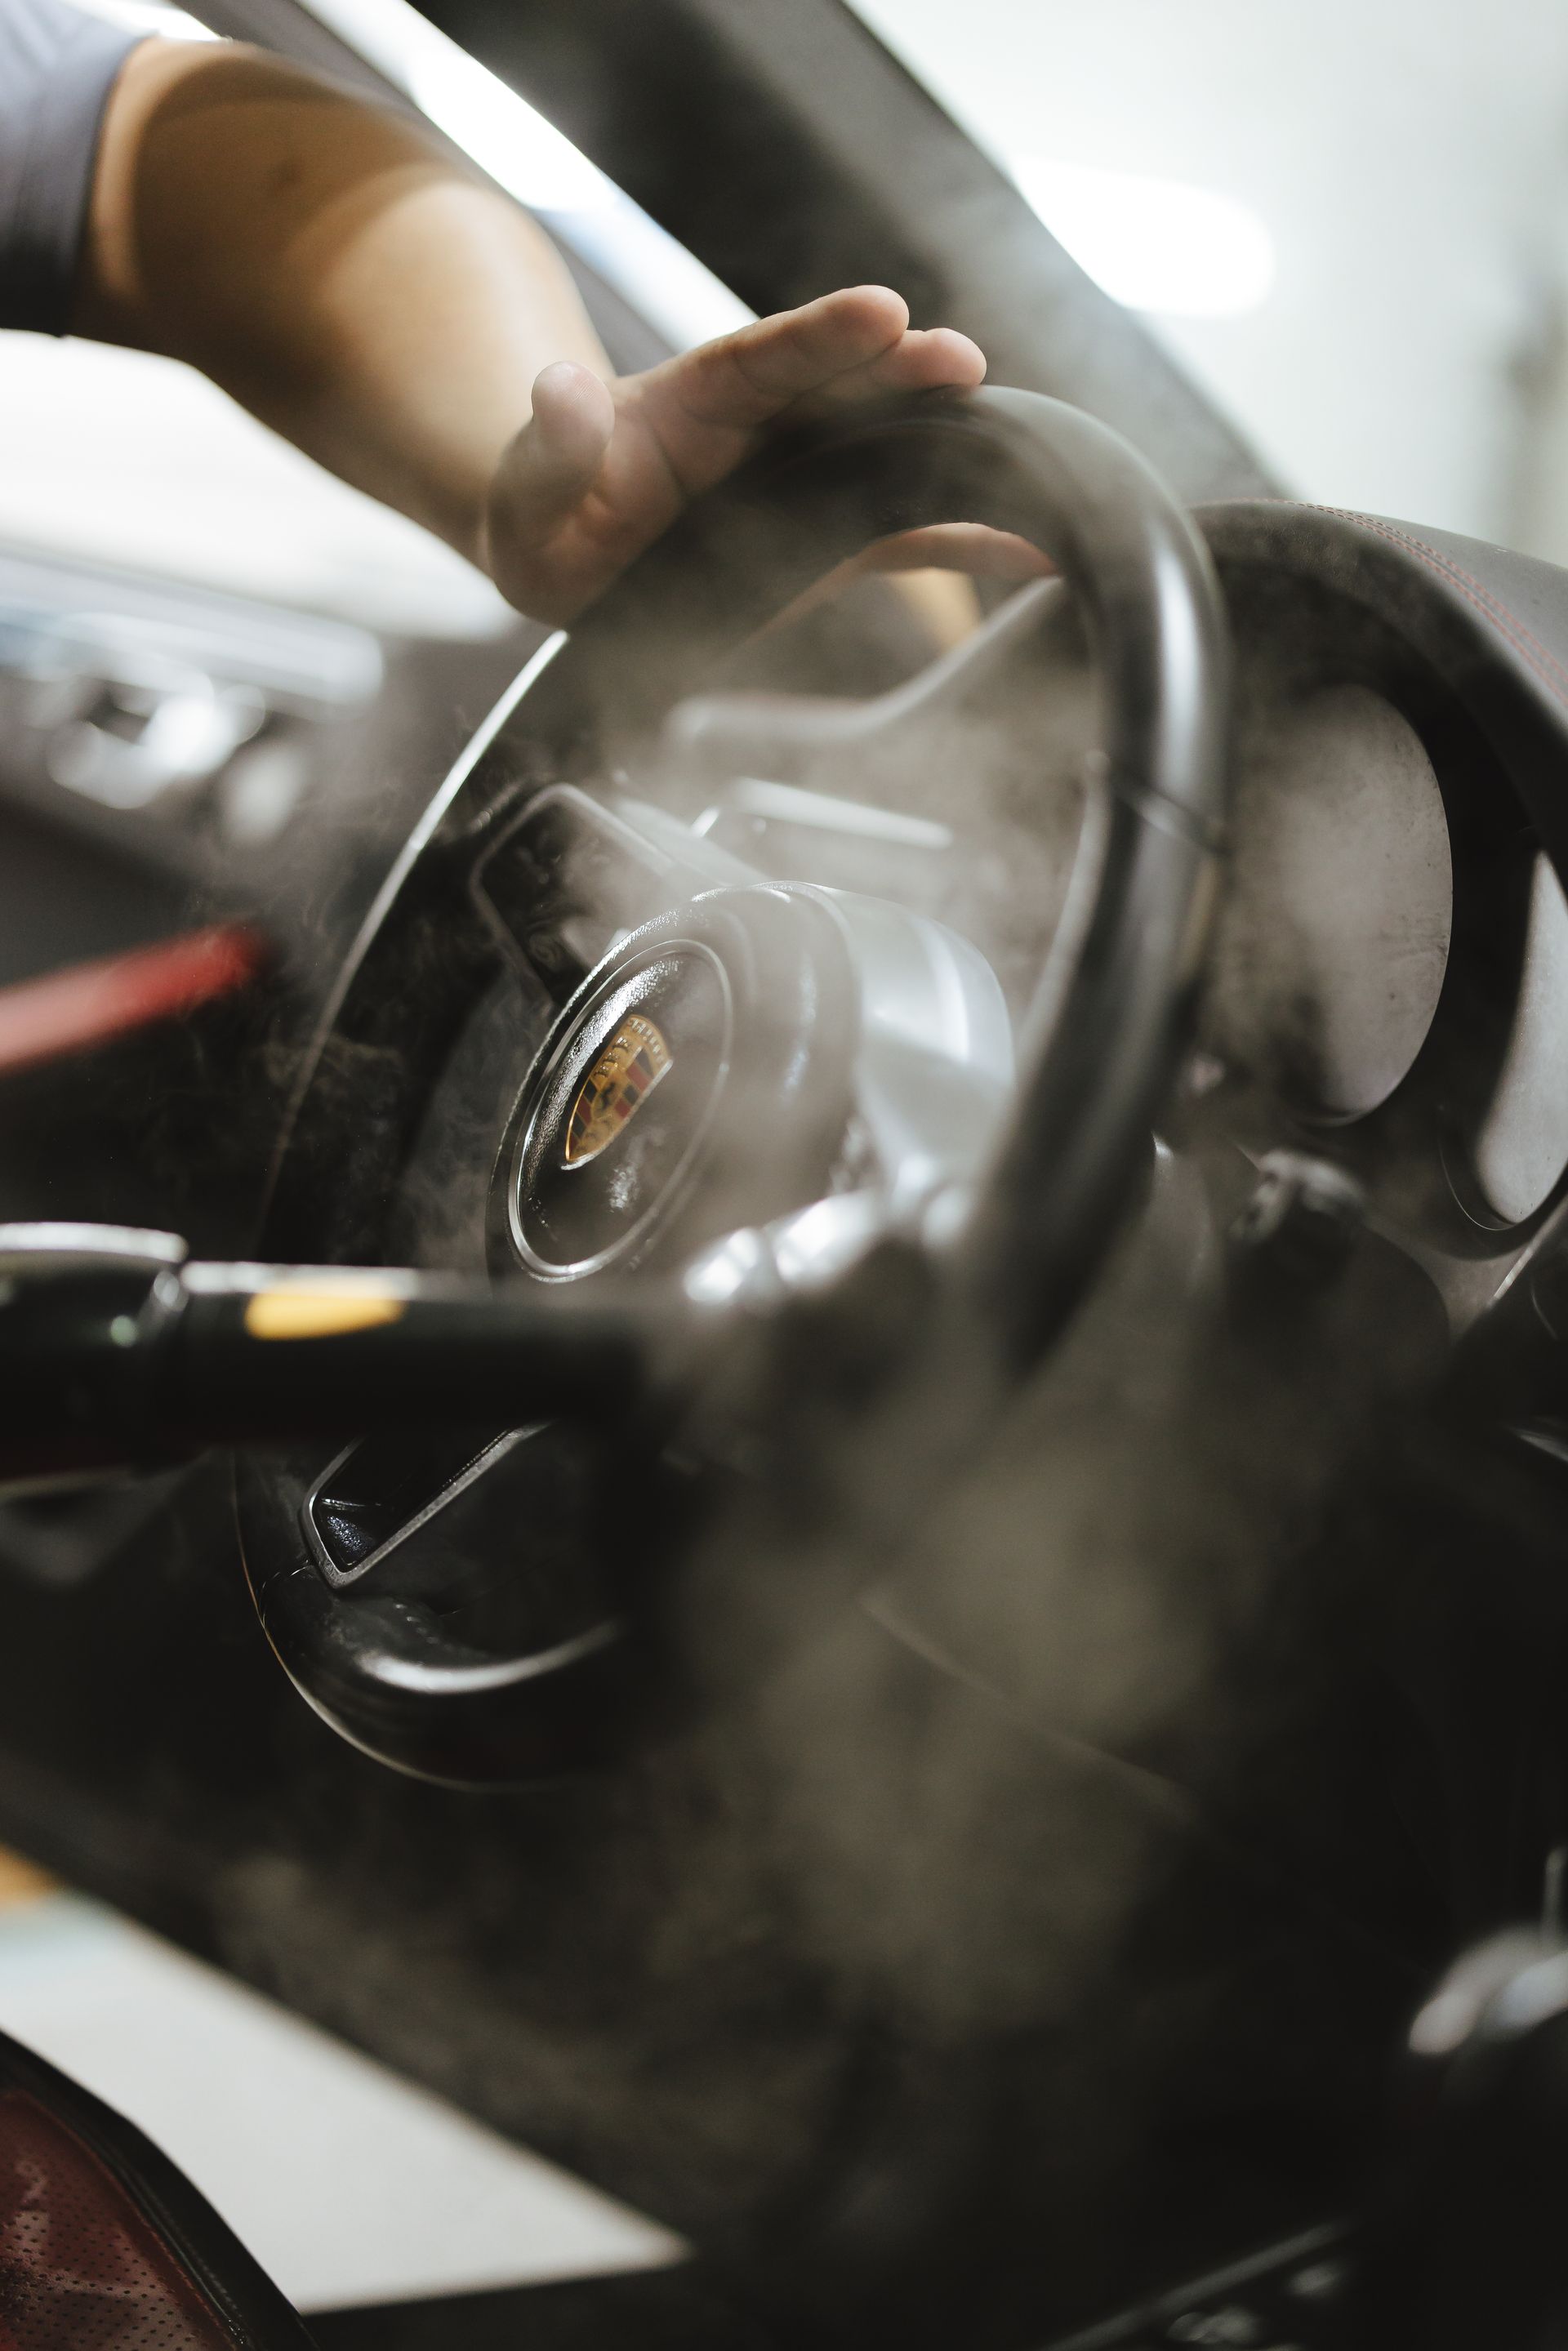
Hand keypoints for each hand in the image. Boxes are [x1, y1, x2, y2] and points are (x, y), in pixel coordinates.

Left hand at [480, 285, 994, 623]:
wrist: (575, 557)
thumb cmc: (549, 511)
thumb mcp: (529, 485)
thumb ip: (552, 445)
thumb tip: (563, 392)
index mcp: (694, 399)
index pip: (760, 357)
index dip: (821, 335)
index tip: (882, 309)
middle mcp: (767, 429)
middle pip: (844, 389)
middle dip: (903, 373)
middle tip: (962, 361)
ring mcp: (808, 481)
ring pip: (891, 453)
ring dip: (957, 453)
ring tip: (1032, 457)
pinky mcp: (834, 539)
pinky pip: (912, 536)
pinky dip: (974, 541)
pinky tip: (1036, 548)